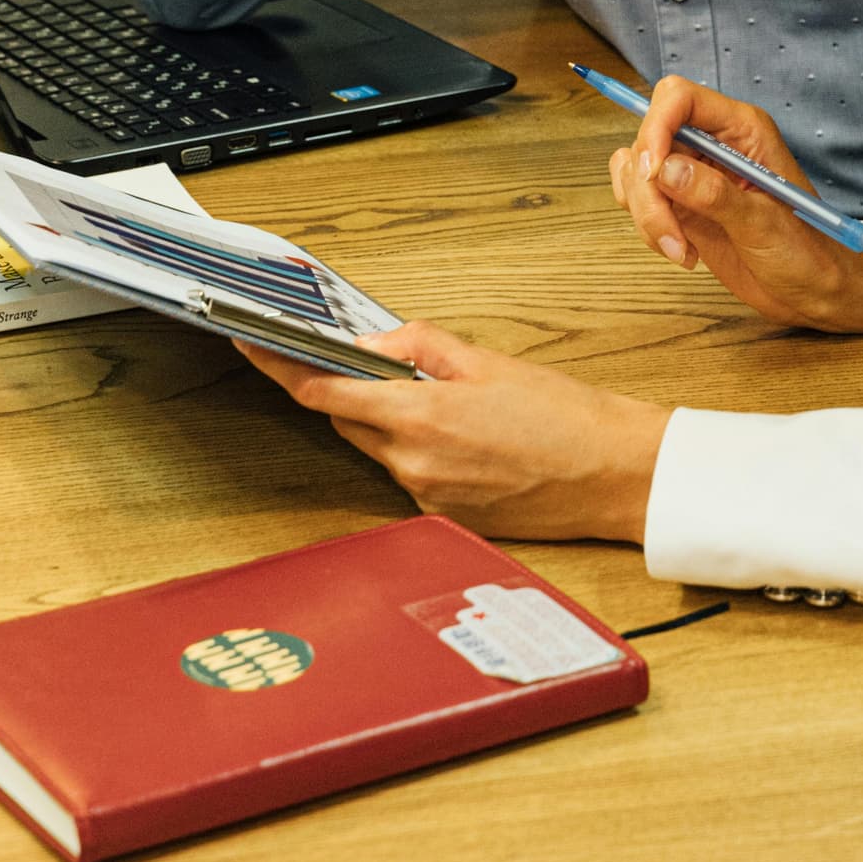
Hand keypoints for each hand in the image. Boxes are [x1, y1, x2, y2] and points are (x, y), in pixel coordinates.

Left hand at [239, 321, 667, 541]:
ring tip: (447, 400)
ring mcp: (428, 498)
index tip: (251, 344)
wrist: (611, 474)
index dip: (281, 368)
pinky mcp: (445, 518)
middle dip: (351, 390)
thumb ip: (420, 346)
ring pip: (380, 449)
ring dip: (392, 420)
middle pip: (349, 422)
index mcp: (420, 418)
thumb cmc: (562, 415)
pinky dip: (420, 449)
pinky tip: (466, 436)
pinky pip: (411, 475)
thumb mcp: (488, 360)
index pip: (326, 394)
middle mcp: (414, 466)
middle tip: (369, 360)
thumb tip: (372, 343)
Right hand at [610, 78, 862, 335]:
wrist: (812, 290)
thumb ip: (715, 194)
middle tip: (670, 232)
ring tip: (680, 249)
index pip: (679, 98)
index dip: (657, 126)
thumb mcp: (764, 224)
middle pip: (649, 137)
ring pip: (637, 170)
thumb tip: (665, 169)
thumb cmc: (805, 251)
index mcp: (741, 130)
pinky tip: (681, 251)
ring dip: (645, 212)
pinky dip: (646, 225)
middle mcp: (712, 144)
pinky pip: (638, 197)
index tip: (653, 172)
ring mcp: (692, 174)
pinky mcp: (679, 203)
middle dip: (647, 186)